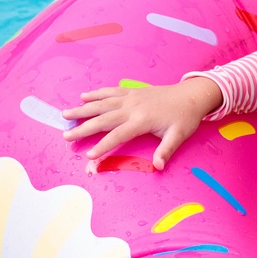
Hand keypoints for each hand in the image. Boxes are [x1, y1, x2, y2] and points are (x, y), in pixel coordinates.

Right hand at [60, 77, 222, 171]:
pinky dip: (96, 94)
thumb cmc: (185, 118)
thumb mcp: (179, 135)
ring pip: (102, 103)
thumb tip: (158, 166)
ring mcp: (131, 97)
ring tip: (65, 114)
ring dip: (83, 109)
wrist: (191, 95)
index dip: (103, 146)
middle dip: (83, 128)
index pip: (118, 135)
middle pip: (103, 118)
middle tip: (65, 136)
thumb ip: (166, 150)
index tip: (89, 156)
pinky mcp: (132, 91)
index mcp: (142, 120)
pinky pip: (110, 91)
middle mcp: (132, 107)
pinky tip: (84, 96)